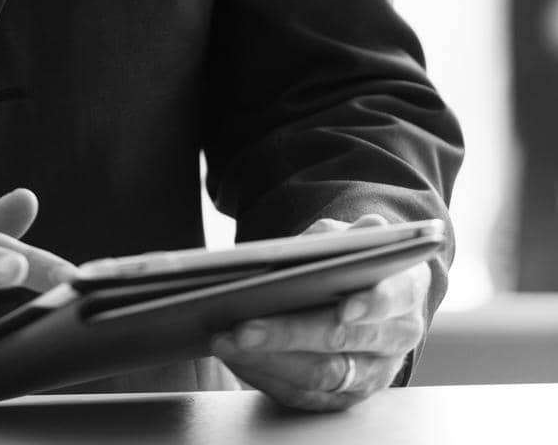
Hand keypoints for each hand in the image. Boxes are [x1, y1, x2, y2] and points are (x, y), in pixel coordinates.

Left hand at [210, 214, 429, 411]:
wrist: (365, 295)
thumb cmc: (351, 260)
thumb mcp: (349, 237)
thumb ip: (347, 236)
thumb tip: (351, 236)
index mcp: (406, 289)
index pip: (393, 299)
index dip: (372, 305)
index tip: (344, 308)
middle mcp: (395, 337)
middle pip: (342, 342)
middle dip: (290, 334)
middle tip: (244, 327)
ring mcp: (373, 373)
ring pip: (320, 376)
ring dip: (268, 361)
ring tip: (226, 342)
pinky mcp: (345, 396)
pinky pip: (304, 396)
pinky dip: (265, 377)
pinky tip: (235, 358)